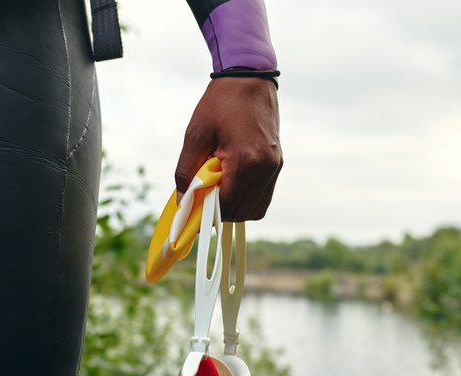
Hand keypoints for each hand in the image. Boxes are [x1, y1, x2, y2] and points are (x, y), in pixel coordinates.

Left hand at [174, 76, 282, 221]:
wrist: (251, 78)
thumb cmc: (220, 102)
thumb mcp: (196, 134)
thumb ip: (186, 171)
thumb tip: (182, 202)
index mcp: (246, 160)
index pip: (227, 204)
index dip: (207, 211)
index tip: (193, 207)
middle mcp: (266, 168)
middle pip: (243, 213)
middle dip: (222, 212)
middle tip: (204, 198)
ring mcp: (275, 167)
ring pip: (256, 209)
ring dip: (236, 208)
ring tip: (219, 190)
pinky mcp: (278, 164)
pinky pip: (263, 195)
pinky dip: (247, 198)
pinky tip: (232, 183)